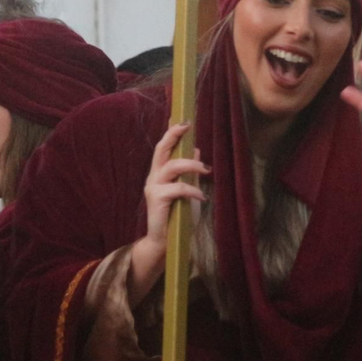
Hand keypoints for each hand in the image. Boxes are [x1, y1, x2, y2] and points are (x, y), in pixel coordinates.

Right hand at [129, 122, 209, 304]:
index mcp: (160, 173)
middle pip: (161, 150)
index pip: (164, 148)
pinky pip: (178, 188)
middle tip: (187, 125)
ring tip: (207, 170)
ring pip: (172, 166)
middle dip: (174, 135)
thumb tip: (196, 149)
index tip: (183, 119)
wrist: (166, 241)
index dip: (171, 132)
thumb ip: (189, 170)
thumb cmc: (178, 215)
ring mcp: (154, 188)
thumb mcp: (187, 188)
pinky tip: (202, 197)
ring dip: (192, 164)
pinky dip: (193, 190)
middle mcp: (154, 177)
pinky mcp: (158, 200)